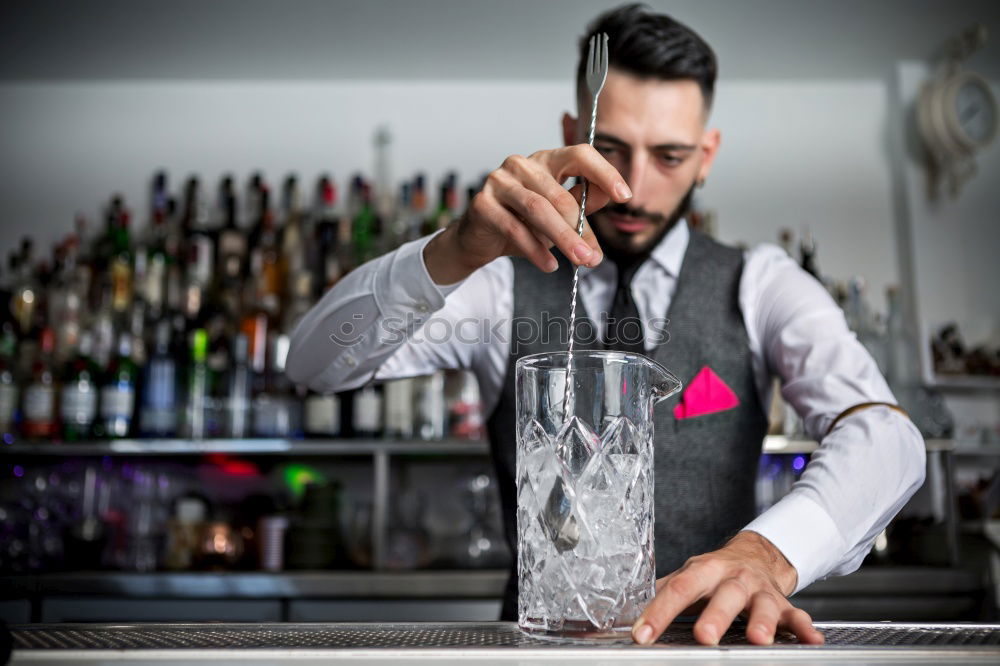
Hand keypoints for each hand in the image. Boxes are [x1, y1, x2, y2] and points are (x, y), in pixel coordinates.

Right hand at [423, 145, 632, 283]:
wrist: (478, 240)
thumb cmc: (521, 223)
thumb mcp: (558, 215)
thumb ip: (583, 202)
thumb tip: (610, 197)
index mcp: (545, 160)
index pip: (580, 155)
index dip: (605, 173)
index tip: (625, 196)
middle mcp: (521, 165)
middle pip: (560, 194)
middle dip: (581, 229)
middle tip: (594, 256)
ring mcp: (498, 181)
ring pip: (538, 210)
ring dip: (562, 238)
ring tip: (579, 260)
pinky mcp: (482, 203)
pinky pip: (514, 228)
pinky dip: (535, 249)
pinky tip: (549, 264)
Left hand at [631, 531, 824, 645]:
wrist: (755, 554)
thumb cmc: (714, 573)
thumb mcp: (688, 575)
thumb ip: (663, 592)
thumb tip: (623, 610)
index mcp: (704, 570)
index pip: (678, 589)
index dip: (659, 612)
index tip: (642, 633)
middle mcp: (733, 577)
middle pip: (724, 595)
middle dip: (715, 617)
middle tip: (704, 637)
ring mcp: (760, 590)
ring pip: (762, 605)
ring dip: (761, 622)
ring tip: (758, 640)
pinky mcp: (783, 603)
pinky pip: (797, 615)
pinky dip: (805, 627)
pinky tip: (811, 640)